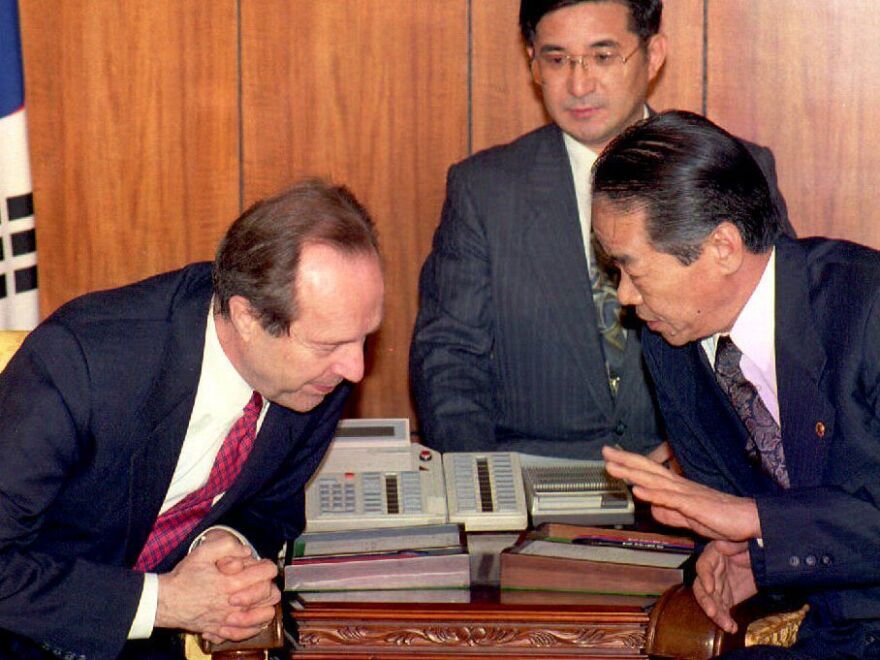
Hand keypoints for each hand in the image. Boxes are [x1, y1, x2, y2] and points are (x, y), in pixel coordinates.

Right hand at [155, 531, 279, 641]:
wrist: (164, 601)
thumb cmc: (184, 576)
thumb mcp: (203, 552)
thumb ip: (227, 546)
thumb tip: (246, 552)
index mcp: (231, 582)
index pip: (266, 573)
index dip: (267, 566)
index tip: (262, 566)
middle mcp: (234, 602)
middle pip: (269, 594)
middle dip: (268, 585)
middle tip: (260, 582)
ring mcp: (228, 619)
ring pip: (264, 616)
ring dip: (265, 606)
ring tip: (259, 600)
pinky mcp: (221, 630)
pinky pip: (247, 633)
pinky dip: (254, 626)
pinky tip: (251, 618)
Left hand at [602, 445, 760, 540]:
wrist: (750, 522)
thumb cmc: (723, 519)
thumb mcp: (689, 519)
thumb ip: (671, 514)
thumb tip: (653, 509)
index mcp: (677, 489)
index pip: (649, 473)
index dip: (630, 464)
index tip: (611, 457)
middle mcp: (679, 486)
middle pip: (648, 470)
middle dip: (625, 461)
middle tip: (605, 452)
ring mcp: (686, 494)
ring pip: (655, 480)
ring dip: (632, 473)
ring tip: (614, 466)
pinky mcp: (694, 505)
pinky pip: (671, 499)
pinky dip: (653, 494)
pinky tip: (639, 490)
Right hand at [693, 540, 757, 633]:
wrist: (766, 559)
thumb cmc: (754, 546)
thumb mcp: (745, 542)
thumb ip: (734, 544)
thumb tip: (721, 545)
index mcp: (714, 555)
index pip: (704, 566)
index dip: (705, 577)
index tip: (711, 588)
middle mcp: (711, 572)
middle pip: (702, 588)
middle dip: (706, 601)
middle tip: (712, 612)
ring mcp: (718, 586)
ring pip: (711, 602)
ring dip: (717, 615)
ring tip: (727, 625)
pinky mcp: (726, 598)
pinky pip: (722, 610)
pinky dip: (725, 620)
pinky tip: (732, 627)